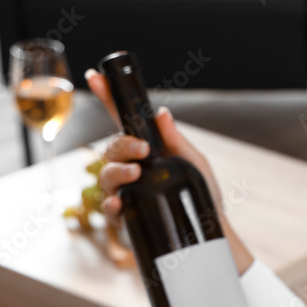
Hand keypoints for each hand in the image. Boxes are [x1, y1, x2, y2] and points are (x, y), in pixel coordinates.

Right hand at [84, 68, 222, 227]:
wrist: (210, 229)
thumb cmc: (203, 193)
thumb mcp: (195, 162)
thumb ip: (177, 141)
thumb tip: (162, 114)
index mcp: (146, 150)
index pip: (123, 121)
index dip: (108, 98)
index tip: (96, 77)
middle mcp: (131, 168)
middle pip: (111, 148)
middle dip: (122, 145)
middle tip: (142, 150)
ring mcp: (125, 191)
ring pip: (105, 174)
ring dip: (116, 171)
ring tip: (136, 174)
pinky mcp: (126, 217)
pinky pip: (109, 208)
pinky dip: (111, 203)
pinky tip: (118, 202)